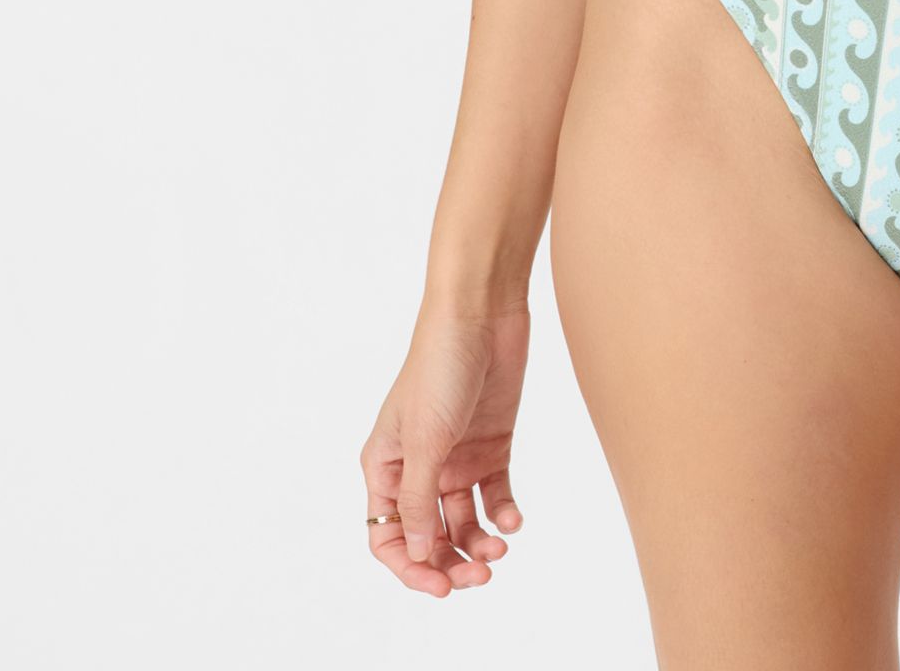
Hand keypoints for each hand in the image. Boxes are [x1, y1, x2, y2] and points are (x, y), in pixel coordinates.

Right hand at [360, 303, 530, 595]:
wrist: (482, 313)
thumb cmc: (440, 366)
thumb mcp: (425, 440)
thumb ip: (419, 499)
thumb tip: (418, 554)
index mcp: (385, 465)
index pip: (389, 535)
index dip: (411, 566)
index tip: (440, 586)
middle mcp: (418, 466)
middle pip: (429, 534)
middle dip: (451, 561)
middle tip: (480, 576)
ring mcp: (455, 455)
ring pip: (463, 519)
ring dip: (479, 542)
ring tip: (501, 548)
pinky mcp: (491, 441)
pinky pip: (495, 492)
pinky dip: (504, 511)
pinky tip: (514, 519)